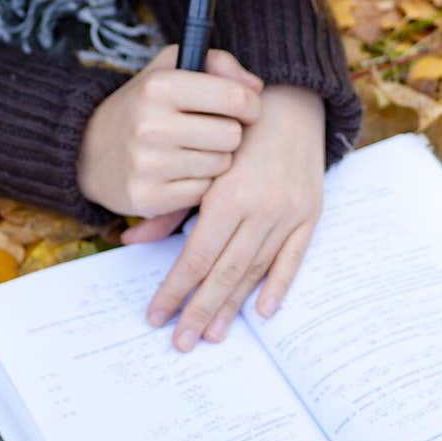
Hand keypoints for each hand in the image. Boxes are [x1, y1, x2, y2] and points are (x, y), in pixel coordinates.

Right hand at [77, 43, 262, 216]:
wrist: (88, 150)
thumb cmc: (142, 105)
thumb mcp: (170, 68)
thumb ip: (217, 63)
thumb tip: (255, 86)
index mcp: (159, 86)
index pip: (235, 97)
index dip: (250, 104)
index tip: (244, 108)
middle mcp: (151, 124)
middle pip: (232, 135)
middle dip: (228, 133)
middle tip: (210, 131)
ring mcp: (147, 164)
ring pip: (220, 165)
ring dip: (214, 159)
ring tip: (192, 150)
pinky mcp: (147, 198)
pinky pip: (202, 193)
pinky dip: (198, 184)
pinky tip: (179, 172)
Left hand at [135, 85, 324, 350]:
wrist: (290, 98)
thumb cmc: (233, 124)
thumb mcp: (196, 158)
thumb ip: (168, 204)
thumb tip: (131, 240)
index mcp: (228, 194)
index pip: (196, 257)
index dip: (175, 290)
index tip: (157, 315)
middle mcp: (261, 209)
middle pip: (225, 273)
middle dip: (199, 311)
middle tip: (181, 343)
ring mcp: (289, 213)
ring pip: (257, 271)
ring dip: (233, 307)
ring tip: (214, 335)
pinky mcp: (310, 213)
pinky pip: (294, 258)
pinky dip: (280, 286)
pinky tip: (263, 311)